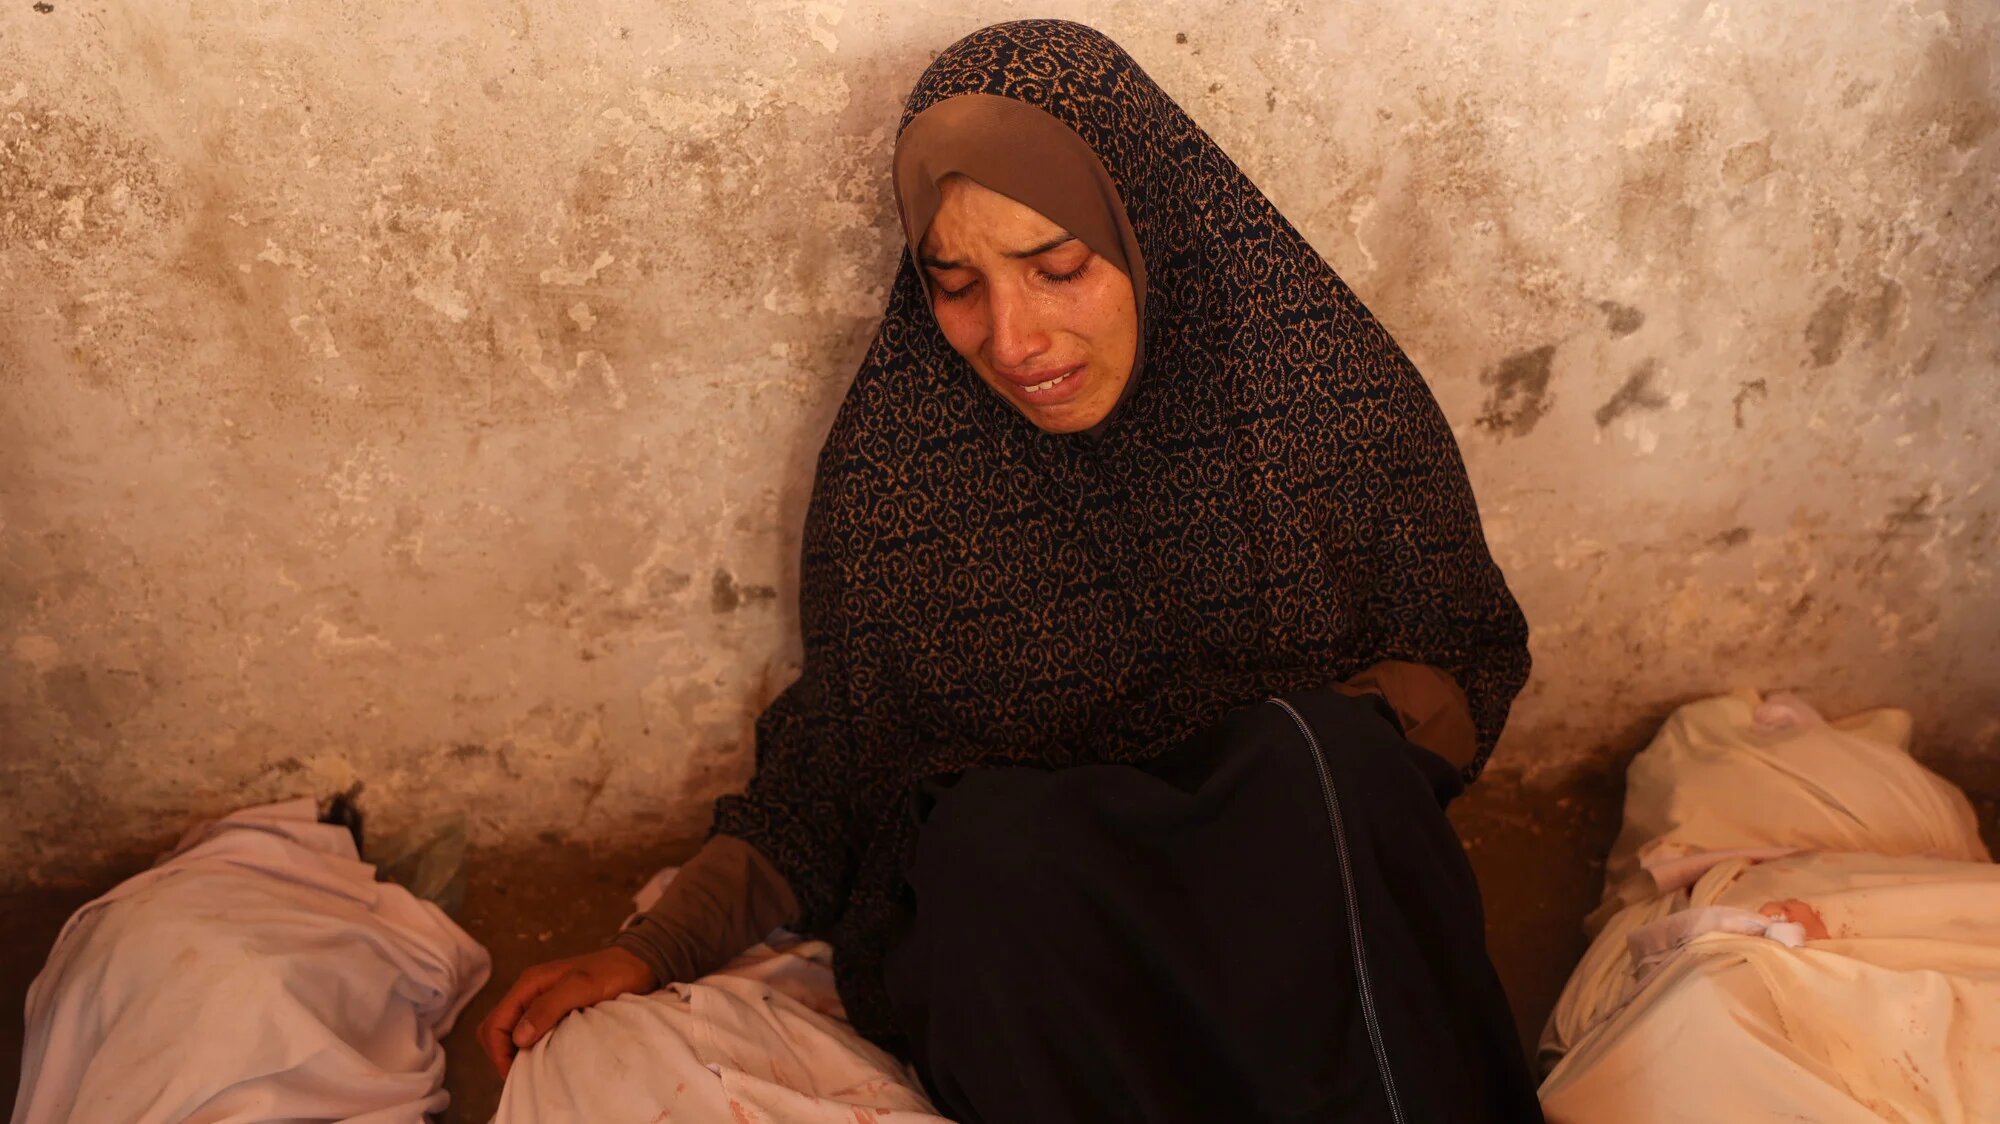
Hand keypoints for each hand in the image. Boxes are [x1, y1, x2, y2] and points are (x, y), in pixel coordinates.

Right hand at [477, 946, 657, 1077]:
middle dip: (503, 1055)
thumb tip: (519, 1037)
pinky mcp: (554, 1011)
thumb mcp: (582, 986)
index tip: (517, 1073)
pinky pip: (531, 1033)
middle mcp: (530, 992)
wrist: (638, 964)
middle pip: (497, 1030)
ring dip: (517, 1053)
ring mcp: (541, 1002)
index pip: (495, 1023)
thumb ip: (549, 1006)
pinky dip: (532, 1048)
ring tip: (534, 1070)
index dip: (499, 1052)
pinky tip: (546, 1059)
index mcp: (529, 983)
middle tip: (523, 1075)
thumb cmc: (614, 972)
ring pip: (512, 1033)